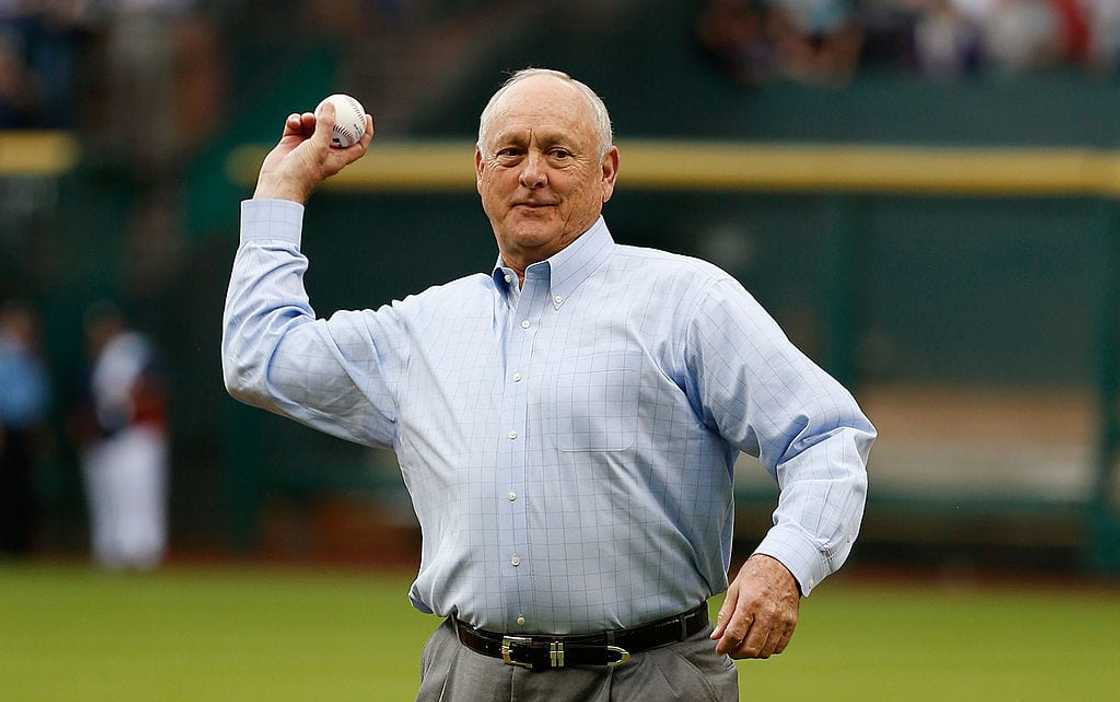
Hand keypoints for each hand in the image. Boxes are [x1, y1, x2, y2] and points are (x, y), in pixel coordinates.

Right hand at [253, 100, 373, 203]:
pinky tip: (294, 121)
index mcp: (337, 158)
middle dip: (334, 117)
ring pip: (313, 125)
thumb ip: (326, 125)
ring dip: (311, 118)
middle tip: (334, 103)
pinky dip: (296, 121)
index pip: (358, 145)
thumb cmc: (303, 171)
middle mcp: (324, 152)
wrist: (278, 184)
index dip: (365, 132)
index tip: (367, 117)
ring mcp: (307, 147)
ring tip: (307, 118)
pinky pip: (296, 125)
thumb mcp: (319, 146)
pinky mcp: (292, 143)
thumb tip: (331, 105)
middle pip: (335, 131)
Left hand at [710, 554, 799, 658]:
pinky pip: (779, 647)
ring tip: (744, 645)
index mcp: (750, 603)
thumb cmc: (756, 574)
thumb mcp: (734, 589)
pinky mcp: (791, 623)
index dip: (724, 646)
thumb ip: (725, 614)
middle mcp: (767, 613)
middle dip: (737, 653)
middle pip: (751, 648)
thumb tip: (716, 636)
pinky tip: (760, 641)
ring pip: (765, 651)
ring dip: (752, 653)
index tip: (720, 649)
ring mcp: (782, 620)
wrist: (783, 564)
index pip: (735, 634)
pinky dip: (768, 649)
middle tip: (731, 649)